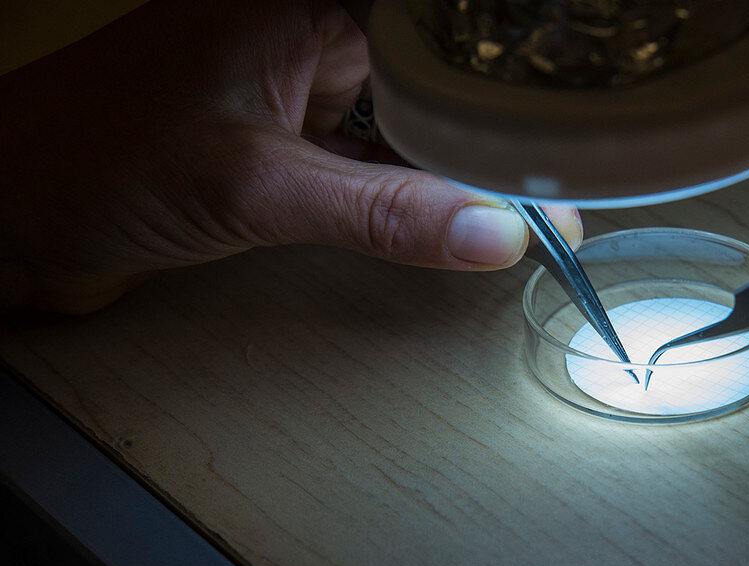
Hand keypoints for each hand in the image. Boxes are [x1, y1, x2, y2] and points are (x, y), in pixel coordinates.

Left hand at [0, 0, 579, 313]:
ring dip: (458, 168)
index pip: (436, 26)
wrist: (13, 220)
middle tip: (566, 173)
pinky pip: (378, 164)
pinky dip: (416, 196)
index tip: (569, 113)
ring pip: (410, 123)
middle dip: (493, 127)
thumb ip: (381, 212)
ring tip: (533, 202)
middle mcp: (309, 34)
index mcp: (302, 1)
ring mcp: (302, 92)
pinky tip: (460, 221)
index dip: (505, 66)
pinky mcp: (291, 146)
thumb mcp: (254, 184)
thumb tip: (492, 234)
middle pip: (435, 73)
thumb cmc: (90, 160)